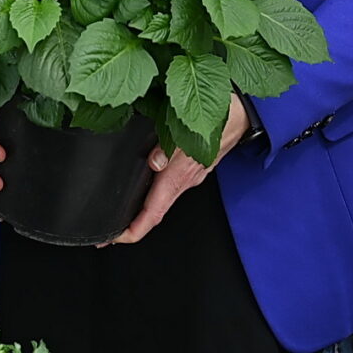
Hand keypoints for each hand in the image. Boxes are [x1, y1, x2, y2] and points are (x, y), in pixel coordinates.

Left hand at [113, 97, 250, 244]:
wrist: (243, 114)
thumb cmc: (219, 119)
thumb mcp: (187, 127)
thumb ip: (168, 145)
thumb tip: (154, 162)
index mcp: (180, 175)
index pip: (153, 214)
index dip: (133, 231)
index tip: (114, 238)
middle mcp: (186, 181)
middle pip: (155, 213)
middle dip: (132, 225)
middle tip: (109, 230)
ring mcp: (190, 176)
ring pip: (162, 200)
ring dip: (142, 210)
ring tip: (122, 212)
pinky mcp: (193, 169)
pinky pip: (170, 187)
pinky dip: (154, 193)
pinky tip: (145, 186)